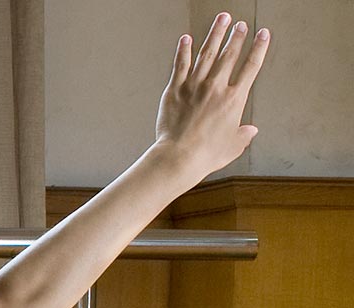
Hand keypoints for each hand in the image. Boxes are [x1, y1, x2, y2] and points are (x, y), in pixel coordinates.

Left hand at [154, 13, 269, 181]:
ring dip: (215, 34)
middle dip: (237, 36)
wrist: (179, 157)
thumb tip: (251, 131)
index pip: (251, 66)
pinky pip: (180, 65)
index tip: (263, 34)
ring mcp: (194, 86)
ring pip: (206, 53)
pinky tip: (186, 39)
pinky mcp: (174, 90)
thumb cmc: (206, 155)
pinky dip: (183, 50)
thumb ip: (243, 135)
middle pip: (229, 54)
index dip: (259, 48)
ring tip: (222, 19)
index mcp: (234, 99)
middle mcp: (216, 87)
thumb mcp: (233, 146)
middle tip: (240, 24)